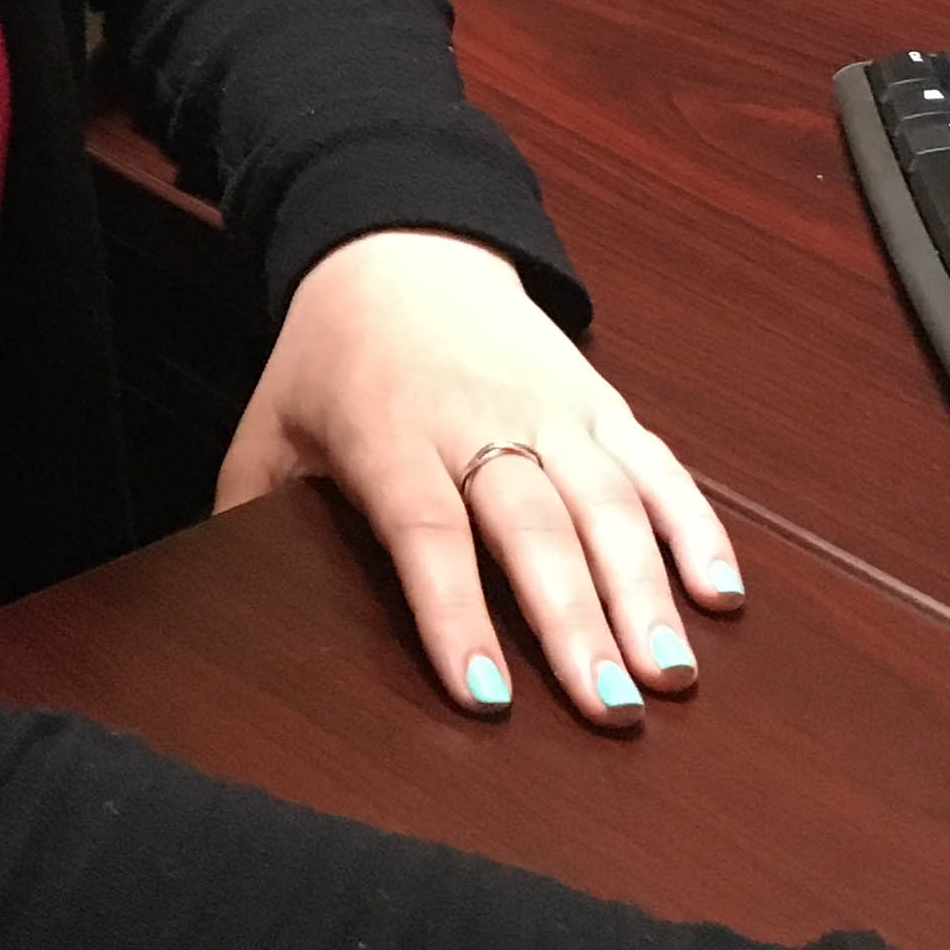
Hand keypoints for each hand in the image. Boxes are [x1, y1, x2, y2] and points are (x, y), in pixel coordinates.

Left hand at [213, 228, 743, 727]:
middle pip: (534, 524)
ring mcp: (551, 405)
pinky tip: (721, 595)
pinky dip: (696, 528)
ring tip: (671, 675)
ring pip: (608, 500)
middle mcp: (479, 416)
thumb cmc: (331, 354)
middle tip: (608, 709)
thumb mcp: (270, 426)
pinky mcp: (599, 398)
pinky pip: (657, 466)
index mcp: (390, 430)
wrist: (399, 240)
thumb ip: (248, 515)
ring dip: (647, 590)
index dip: (455, 614)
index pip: (427, 530)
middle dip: (575, 621)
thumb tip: (227, 612)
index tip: (485, 696)